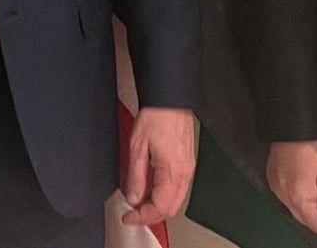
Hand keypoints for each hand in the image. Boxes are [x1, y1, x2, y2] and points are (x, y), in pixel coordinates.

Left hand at [121, 106, 196, 225]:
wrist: (169, 99)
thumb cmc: (156, 116)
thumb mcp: (137, 147)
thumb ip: (135, 177)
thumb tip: (133, 197)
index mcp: (173, 172)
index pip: (159, 207)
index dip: (142, 216)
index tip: (128, 216)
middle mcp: (184, 173)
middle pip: (170, 209)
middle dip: (151, 216)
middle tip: (133, 213)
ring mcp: (188, 169)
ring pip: (176, 200)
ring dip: (158, 206)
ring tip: (140, 202)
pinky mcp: (187, 163)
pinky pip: (178, 189)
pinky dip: (165, 195)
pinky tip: (151, 189)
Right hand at [266, 139, 316, 240]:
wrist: (292, 124)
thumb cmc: (314, 149)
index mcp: (299, 200)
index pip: (316, 226)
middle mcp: (283, 198)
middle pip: (304, 219)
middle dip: (315, 208)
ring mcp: (275, 187)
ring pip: (294, 207)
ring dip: (304, 199)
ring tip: (311, 176)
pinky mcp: (270, 177)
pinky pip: (285, 194)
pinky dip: (293, 190)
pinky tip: (300, 173)